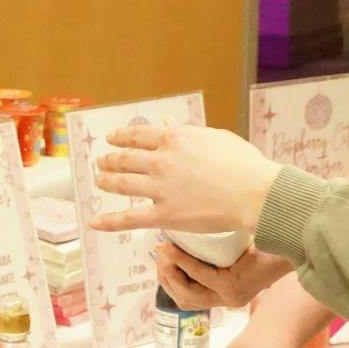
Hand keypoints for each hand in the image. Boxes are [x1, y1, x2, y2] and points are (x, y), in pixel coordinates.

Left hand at [92, 125, 280, 233]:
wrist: (255, 193)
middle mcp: (161, 161)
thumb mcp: (215, 137)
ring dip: (106, 182)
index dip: (120, 137)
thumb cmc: (244, 164)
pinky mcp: (164, 214)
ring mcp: (160, 188)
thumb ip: (188, 132)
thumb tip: (170, 124)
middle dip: (110, 160)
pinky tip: (93, 223)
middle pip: (125, 159)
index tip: (112, 139)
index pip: (137, 136)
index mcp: (174, 138)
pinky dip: (109, 222)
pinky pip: (130, 219)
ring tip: (99, 181)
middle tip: (101, 162)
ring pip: (122, 185)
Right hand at [156, 243, 291, 309]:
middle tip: (158, 253)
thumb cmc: (264, 235)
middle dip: (165, 278)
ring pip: (188, 293)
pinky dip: (184, 263)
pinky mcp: (234, 287)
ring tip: (162, 251)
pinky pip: (201, 276)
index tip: (160, 258)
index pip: (186, 297)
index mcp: (225, 293)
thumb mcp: (233, 244)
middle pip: (183, 299)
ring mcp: (231, 296)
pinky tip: (174, 251)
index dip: (168, 280)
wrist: (294, 235)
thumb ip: (214, 245)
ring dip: (171, 272)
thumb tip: (181, 233)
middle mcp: (228, 300)